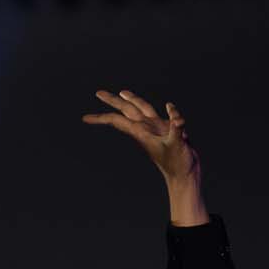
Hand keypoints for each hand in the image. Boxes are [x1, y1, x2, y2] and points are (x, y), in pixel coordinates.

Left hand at [81, 89, 199, 186]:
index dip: (101, 117)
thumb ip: (176, 130)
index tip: (84, 118)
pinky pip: (165, 116)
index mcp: (141, 132)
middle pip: (127, 109)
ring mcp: (157, 128)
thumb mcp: (177, 146)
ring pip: (142, 109)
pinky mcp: (168, 130)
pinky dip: (169, 110)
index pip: (117, 121)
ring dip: (132, 100)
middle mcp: (147, 128)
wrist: (184, 175)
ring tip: (122, 92)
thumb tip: (177, 119)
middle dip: (113, 101)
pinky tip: (168, 106)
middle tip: (98, 93)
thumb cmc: (178, 164)